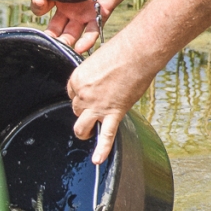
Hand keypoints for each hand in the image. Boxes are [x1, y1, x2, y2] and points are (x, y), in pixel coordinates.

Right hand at [30, 0, 161, 53]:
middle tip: (46, 40)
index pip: (43, 5)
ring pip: (70, 34)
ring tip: (61, 48)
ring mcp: (83, 12)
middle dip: (49, 35)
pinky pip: (91, 32)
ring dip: (65, 43)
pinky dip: (86, 42)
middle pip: (55, 26)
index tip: (41, 2)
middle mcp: (68, 6)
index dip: (39, 6)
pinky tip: (80, 48)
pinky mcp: (100, 14)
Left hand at [67, 37, 156, 162]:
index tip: (93, 91)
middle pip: (77, 111)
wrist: (139, 51)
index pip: (72, 95)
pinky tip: (97, 160)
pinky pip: (107, 135)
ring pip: (82, 127)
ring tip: (90, 131)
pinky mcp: (114, 112)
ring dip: (85, 131)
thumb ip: (94, 77)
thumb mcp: (99, 60)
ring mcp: (97, 106)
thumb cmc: (122, 50)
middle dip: (86, 109)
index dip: (82, 94)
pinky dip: (102, 149)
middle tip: (100, 102)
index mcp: (76, 79)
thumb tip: (98, 86)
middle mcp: (83, 94)